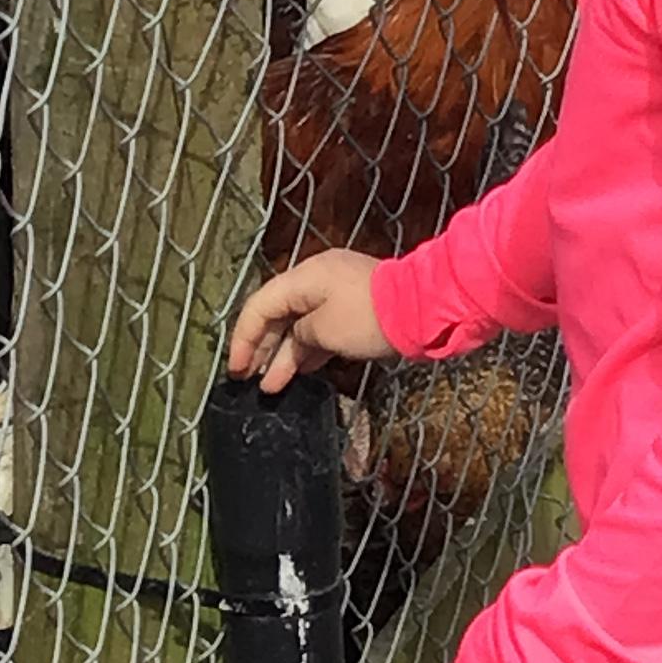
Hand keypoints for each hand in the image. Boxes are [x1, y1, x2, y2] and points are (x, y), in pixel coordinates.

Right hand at [228, 248, 393, 391]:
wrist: (424, 310)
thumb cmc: (368, 318)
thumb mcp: (325, 330)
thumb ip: (300, 336)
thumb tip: (296, 342)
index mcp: (304, 277)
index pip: (260, 305)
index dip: (244, 338)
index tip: (237, 370)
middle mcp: (317, 281)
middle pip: (278, 314)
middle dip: (263, 349)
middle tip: (250, 379)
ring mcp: (339, 294)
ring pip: (300, 324)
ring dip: (286, 354)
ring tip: (273, 385)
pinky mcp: (357, 310)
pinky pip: (322, 328)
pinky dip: (309, 348)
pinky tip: (300, 371)